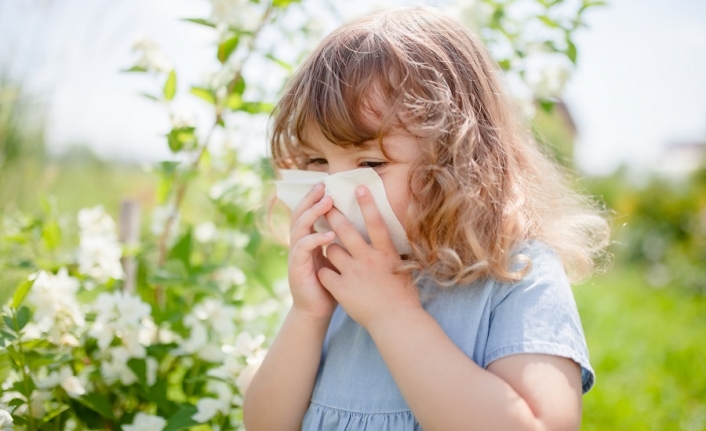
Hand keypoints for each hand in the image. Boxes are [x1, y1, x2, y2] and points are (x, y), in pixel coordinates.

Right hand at [288, 183, 337, 320]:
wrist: (317, 310)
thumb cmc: (331, 284)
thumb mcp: (337, 258)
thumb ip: (342, 242)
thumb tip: (361, 223)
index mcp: (308, 240)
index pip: (308, 213)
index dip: (314, 198)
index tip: (327, 184)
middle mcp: (299, 244)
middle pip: (300, 214)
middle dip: (311, 199)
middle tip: (323, 186)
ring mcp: (295, 255)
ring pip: (299, 227)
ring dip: (313, 213)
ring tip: (327, 203)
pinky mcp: (296, 268)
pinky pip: (303, 248)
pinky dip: (315, 239)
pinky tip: (328, 235)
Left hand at [318, 186, 421, 329]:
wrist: (396, 322)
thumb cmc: (403, 297)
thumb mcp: (403, 269)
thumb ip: (392, 254)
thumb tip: (388, 240)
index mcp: (386, 253)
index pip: (376, 223)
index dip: (367, 204)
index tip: (358, 188)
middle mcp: (368, 259)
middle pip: (346, 231)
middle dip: (333, 215)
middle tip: (325, 205)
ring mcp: (353, 273)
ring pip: (331, 250)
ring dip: (330, 249)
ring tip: (332, 252)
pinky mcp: (342, 288)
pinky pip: (325, 273)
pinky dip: (324, 273)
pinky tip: (326, 275)